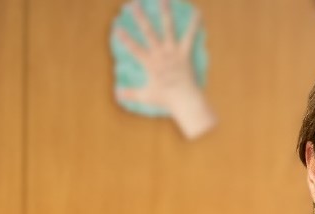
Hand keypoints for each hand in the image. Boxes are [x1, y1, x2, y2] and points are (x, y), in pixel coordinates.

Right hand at [115, 0, 216, 138]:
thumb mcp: (145, 97)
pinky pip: (190, 36)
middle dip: (140, 17)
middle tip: (133, 4)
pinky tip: (198, 13)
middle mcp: (160, 54)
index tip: (117, 29)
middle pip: (148, 32)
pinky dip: (194, 25)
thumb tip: (116, 95)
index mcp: (150, 63)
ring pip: (168, 28)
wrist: (185, 101)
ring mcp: (173, 52)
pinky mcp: (185, 54)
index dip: (125, 39)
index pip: (134, 48)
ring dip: (165, 13)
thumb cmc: (166, 100)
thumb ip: (130, 94)